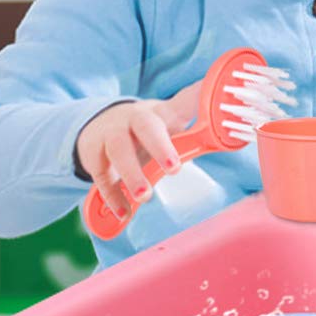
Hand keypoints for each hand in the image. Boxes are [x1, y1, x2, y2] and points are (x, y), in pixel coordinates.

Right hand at [76, 80, 202, 218]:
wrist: (98, 126)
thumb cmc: (144, 128)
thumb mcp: (167, 122)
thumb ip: (192, 126)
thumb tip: (221, 125)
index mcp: (159, 112)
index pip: (182, 103)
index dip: (197, 103)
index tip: (212, 113)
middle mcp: (133, 119)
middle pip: (145, 126)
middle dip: (159, 146)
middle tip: (174, 168)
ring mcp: (111, 135)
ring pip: (118, 149)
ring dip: (132, 174)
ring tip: (145, 196)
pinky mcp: (94, 156)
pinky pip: (101, 176)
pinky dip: (112, 196)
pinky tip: (124, 213)